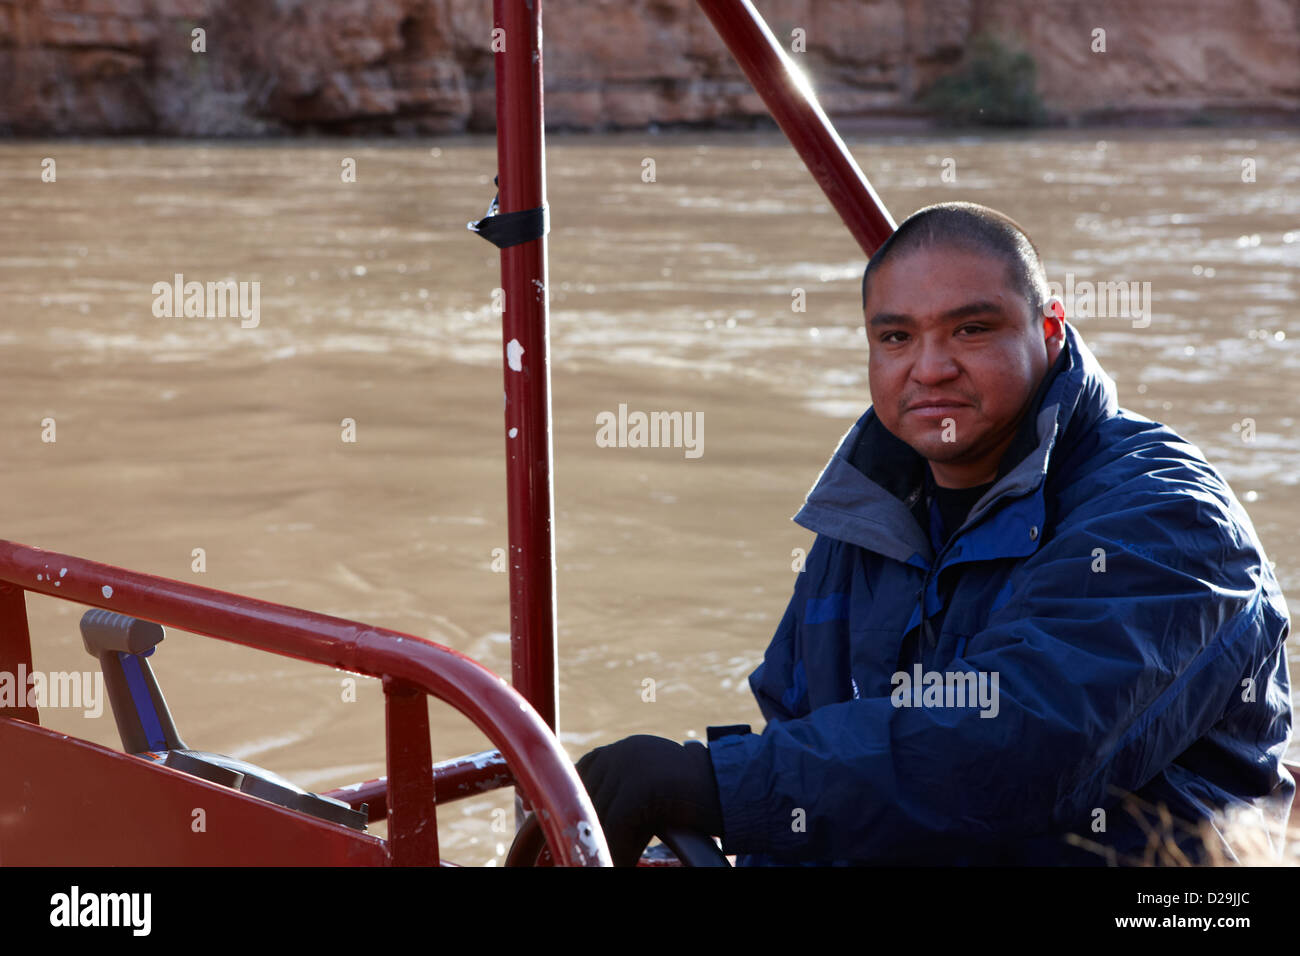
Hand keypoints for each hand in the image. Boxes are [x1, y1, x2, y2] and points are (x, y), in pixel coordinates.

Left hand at [575, 734, 723, 866]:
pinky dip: (620, 847)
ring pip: (600, 813)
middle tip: (598, 851)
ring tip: (611, 860)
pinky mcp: (639, 785)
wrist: (733, 790)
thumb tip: (591, 821)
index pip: (585, 772)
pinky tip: (626, 862)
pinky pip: (618, 824)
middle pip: (589, 794)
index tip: (582, 828)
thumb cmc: (695, 797)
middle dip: (593, 826)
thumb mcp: (653, 787)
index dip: (581, 802)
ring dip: (606, 843)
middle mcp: (622, 750)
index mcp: (624, 748)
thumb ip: (623, 794)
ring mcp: (629, 765)